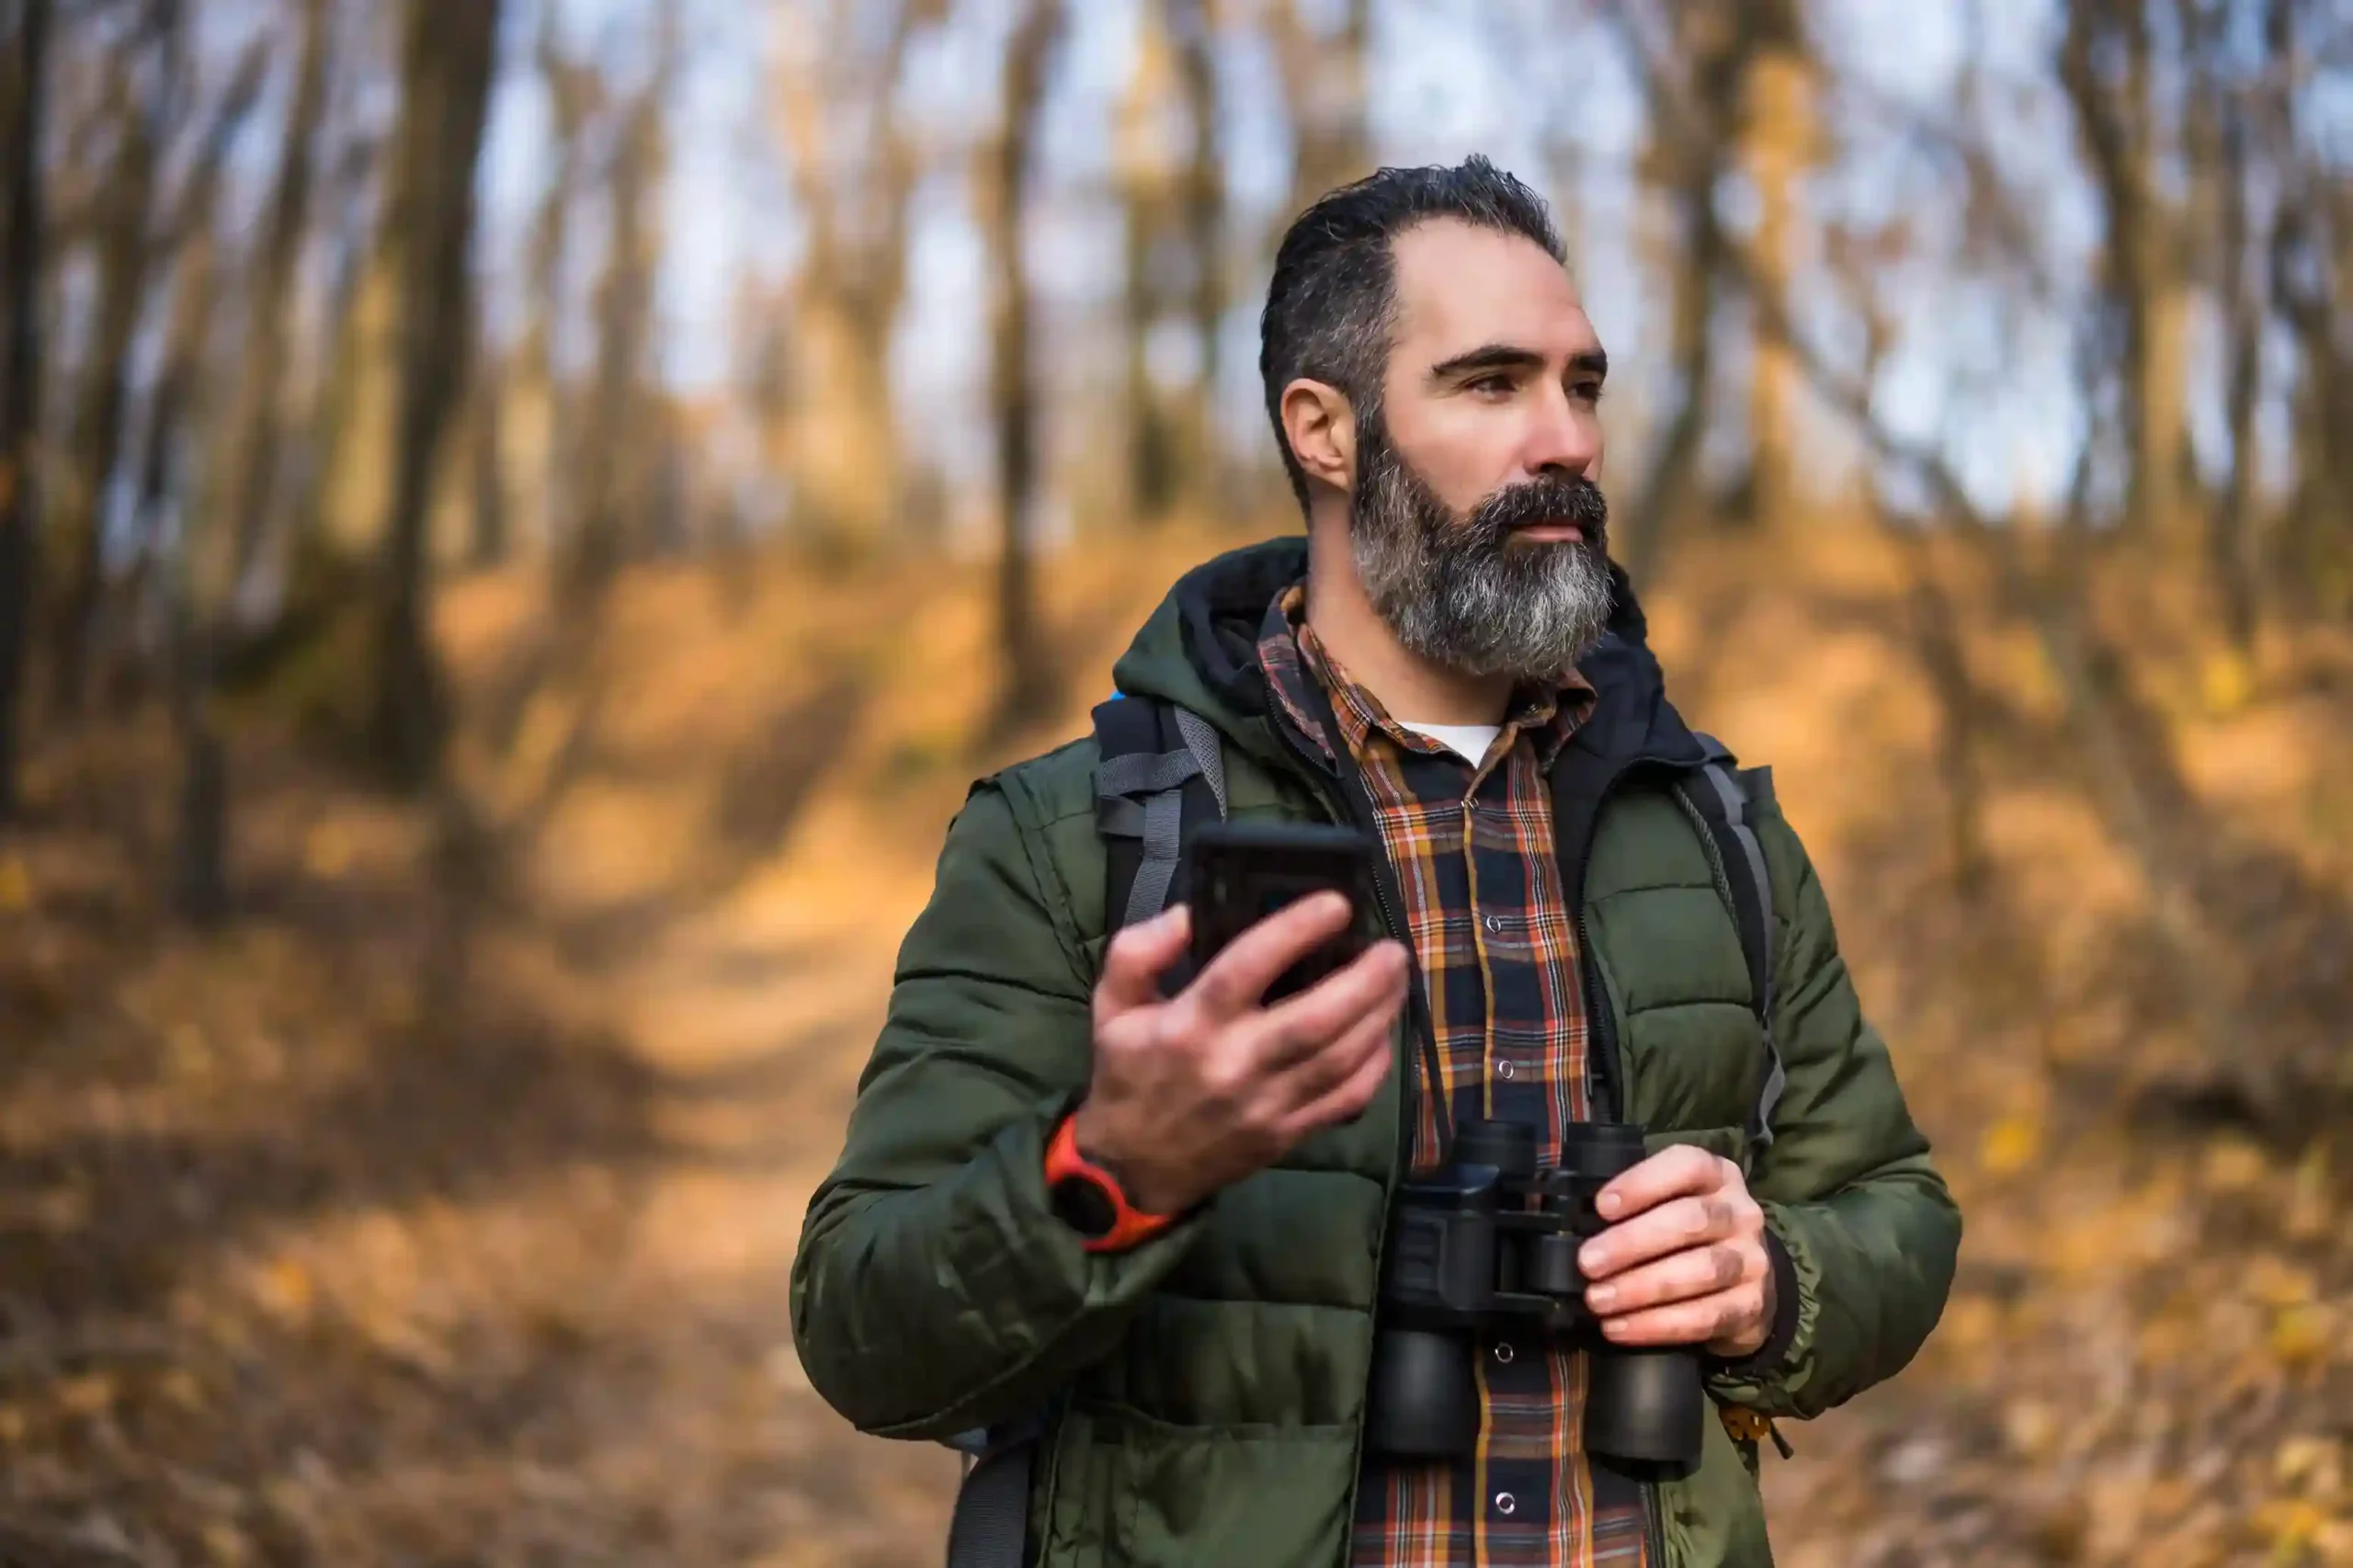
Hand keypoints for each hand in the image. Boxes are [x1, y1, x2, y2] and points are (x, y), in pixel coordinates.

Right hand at [1072, 893, 1409, 1216]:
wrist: (1134, 1169)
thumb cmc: (1129, 1074)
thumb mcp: (1111, 1006)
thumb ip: (1138, 952)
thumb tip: (1188, 915)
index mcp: (1189, 1026)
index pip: (1246, 969)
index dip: (1295, 931)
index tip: (1336, 904)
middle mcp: (1233, 1065)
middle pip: (1314, 1020)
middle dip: (1364, 980)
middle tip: (1393, 947)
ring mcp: (1266, 1105)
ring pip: (1340, 1059)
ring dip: (1379, 1015)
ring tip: (1399, 978)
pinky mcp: (1287, 1134)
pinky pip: (1346, 1100)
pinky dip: (1375, 1066)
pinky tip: (1384, 1033)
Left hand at [1576, 1145, 1774, 1357]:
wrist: (1745, 1287)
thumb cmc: (1690, 1237)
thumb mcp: (1671, 1205)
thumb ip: (1635, 1205)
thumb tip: (1572, 1220)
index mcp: (1717, 1176)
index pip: (1687, 1165)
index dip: (1643, 1183)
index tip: (1601, 1206)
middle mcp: (1741, 1213)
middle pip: (1690, 1221)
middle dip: (1632, 1242)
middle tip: (1588, 1263)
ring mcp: (1752, 1260)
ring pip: (1701, 1270)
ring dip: (1641, 1287)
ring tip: (1598, 1299)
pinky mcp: (1752, 1306)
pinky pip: (1705, 1317)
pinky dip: (1658, 1325)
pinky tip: (1621, 1327)